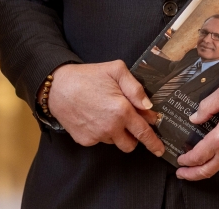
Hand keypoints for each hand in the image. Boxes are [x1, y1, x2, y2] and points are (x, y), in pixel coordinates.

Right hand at [47, 61, 164, 156]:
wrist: (58, 87)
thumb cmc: (88, 76)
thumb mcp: (116, 70)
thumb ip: (135, 87)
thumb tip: (148, 105)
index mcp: (122, 110)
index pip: (144, 133)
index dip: (154, 143)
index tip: (160, 149)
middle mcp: (111, 127)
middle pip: (130, 144)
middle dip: (134, 137)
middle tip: (129, 122)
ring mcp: (97, 136)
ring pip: (115, 142)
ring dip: (117, 133)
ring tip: (107, 113)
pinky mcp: (85, 140)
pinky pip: (100, 140)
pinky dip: (102, 132)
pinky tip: (95, 116)